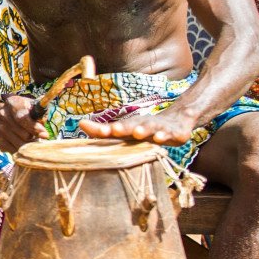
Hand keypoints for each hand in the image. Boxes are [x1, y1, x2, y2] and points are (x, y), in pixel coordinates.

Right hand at [0, 93, 45, 153]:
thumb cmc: (22, 110)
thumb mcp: (32, 106)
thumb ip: (40, 115)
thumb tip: (43, 133)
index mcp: (13, 103)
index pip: (23, 118)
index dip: (34, 128)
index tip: (45, 135)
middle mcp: (3, 114)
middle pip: (24, 134)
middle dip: (35, 138)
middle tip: (40, 137)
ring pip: (20, 145)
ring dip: (30, 145)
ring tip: (33, 141)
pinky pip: (13, 150)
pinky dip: (21, 150)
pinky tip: (24, 145)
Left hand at [79, 109, 195, 145]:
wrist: (179, 119)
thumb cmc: (145, 128)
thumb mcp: (126, 130)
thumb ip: (103, 130)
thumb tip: (80, 124)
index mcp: (130, 126)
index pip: (113, 128)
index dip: (102, 129)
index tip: (88, 127)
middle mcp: (143, 125)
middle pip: (131, 126)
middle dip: (123, 128)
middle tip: (114, 129)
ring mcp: (160, 129)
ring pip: (151, 128)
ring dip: (144, 129)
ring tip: (138, 132)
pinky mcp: (176, 134)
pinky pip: (170, 135)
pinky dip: (165, 135)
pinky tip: (160, 138)